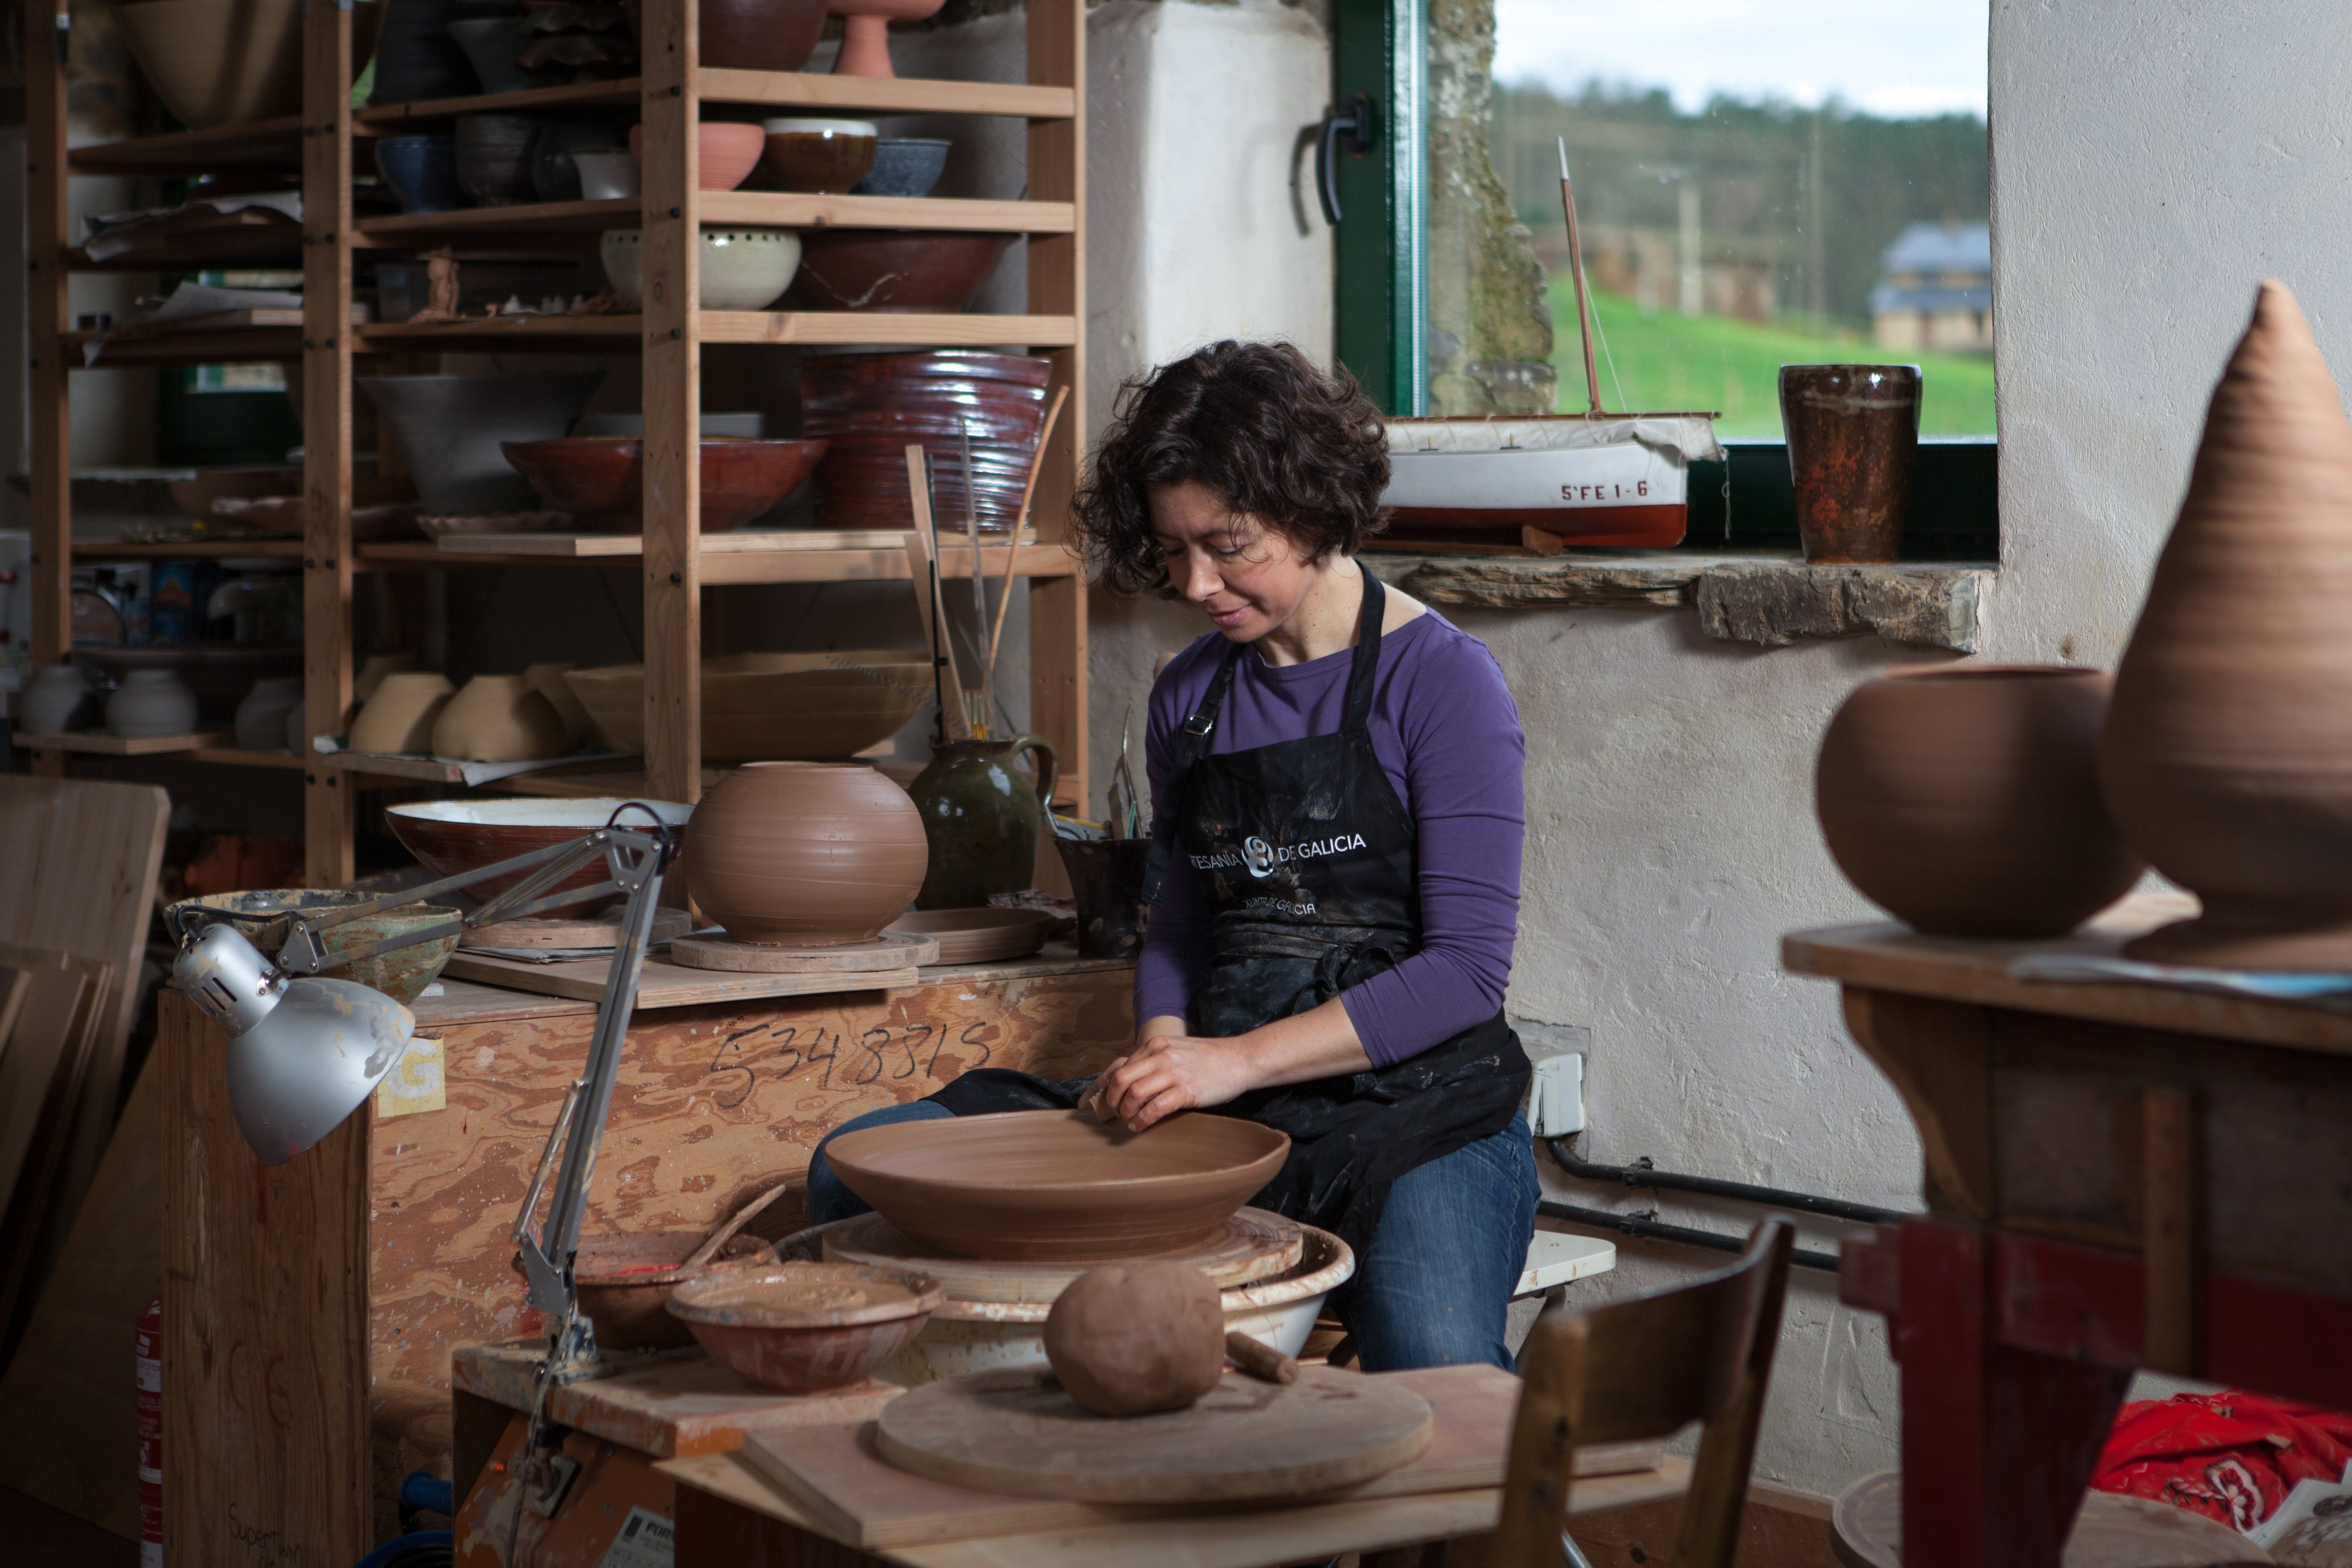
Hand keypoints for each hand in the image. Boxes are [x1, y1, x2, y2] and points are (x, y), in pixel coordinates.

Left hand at [1085, 1030, 1260, 1132]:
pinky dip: (1142, 1120)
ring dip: (1126, 1113)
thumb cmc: (1207, 1058)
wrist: (1240, 1059)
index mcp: (1155, 1045)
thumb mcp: (1175, 1049)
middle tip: (1115, 1113)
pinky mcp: (1186, 1090)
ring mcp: (1173, 1072)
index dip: (1103, 1087)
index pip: (1119, 1067)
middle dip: (1112, 1101)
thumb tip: (1128, 1079)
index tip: (1095, 1102)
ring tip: (1129, 1121)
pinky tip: (1140, 1126)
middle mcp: (1160, 1055)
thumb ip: (1153, 1059)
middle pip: (1121, 1080)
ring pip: (1134, 1095)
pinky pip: (1155, 1108)